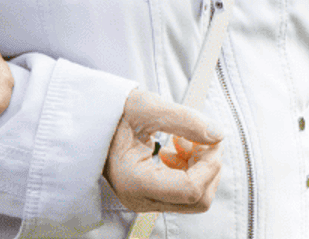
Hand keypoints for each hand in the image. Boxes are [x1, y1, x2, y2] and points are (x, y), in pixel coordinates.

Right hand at [103, 89, 223, 212]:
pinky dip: (192, 170)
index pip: (191, 189)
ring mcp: (146, 202)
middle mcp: (140, 199)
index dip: (210, 164)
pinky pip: (185, 193)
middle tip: (200, 138)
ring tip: (184, 140)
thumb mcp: (147, 108)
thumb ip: (185, 120)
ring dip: (201, 167)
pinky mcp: (151, 197)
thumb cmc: (112, 114)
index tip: (210, 139)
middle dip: (209, 167)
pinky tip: (178, 149)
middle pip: (198, 199)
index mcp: (136, 181)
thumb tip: (218, 135)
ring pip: (196, 198)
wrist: (91, 124)